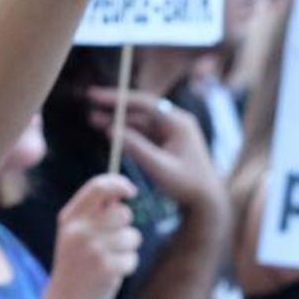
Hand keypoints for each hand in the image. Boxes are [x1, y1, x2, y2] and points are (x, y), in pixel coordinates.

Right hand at [49, 174, 142, 298]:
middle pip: (122, 212)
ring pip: (132, 236)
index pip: (98, 187)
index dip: (119, 183)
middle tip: (112, 240)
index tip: (131, 190)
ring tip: (110, 259)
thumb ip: (92, 212)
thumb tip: (121, 192)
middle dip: (125, 225)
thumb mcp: (73, 234)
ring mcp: (94, 250)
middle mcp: (81, 231)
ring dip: (127, 248)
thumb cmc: (75, 263)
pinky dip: (127, 265)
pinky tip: (111, 273)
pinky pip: (132, 257)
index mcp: (70, 218)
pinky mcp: (107, 268)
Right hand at [89, 92, 227, 218]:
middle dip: (116, 107)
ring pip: (140, 121)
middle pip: (140, 109)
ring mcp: (171, 132)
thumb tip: (111, 129)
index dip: (119, 98)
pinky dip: (127, 133)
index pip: (144, 103)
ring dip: (119, 121)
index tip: (96, 96)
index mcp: (178, 123)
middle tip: (91, 101)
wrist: (206, 201)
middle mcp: (175, 122)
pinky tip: (110, 133)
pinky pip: (143, 133)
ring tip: (93, 120)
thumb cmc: (186, 185)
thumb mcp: (159, 167)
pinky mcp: (167, 142)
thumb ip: (135, 148)